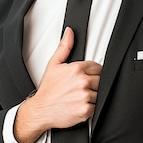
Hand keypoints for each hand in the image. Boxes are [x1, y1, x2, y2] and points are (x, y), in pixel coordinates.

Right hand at [14, 28, 101, 142]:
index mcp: (77, 69)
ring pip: (100, 93)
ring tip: (81, 96)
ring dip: (94, 95)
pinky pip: (97, 106)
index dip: (93, 72)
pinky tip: (81, 104)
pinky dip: (91, 106)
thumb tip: (70, 33)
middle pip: (101, 79)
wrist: (41, 110)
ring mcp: (85, 96)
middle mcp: (82, 82)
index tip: (87, 77)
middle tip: (83, 88)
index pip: (98, 67)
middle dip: (94, 83)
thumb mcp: (54, 64)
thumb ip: (65, 47)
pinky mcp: (86, 110)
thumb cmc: (48, 89)